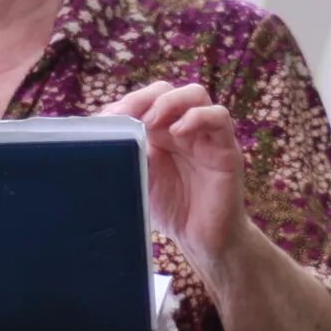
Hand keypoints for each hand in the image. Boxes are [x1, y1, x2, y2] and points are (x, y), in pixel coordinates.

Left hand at [101, 81, 252, 276]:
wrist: (202, 241)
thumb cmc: (172, 210)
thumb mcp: (140, 182)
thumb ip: (127, 157)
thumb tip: (103, 138)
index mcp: (160, 132)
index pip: (144, 100)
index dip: (126, 103)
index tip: (106, 118)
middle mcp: (183, 128)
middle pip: (166, 90)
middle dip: (142, 97)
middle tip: (126, 116)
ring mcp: (206, 136)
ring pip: (195, 94)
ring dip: (169, 101)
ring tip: (151, 120)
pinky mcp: (226, 148)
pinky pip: (219, 117)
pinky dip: (197, 117)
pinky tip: (178, 132)